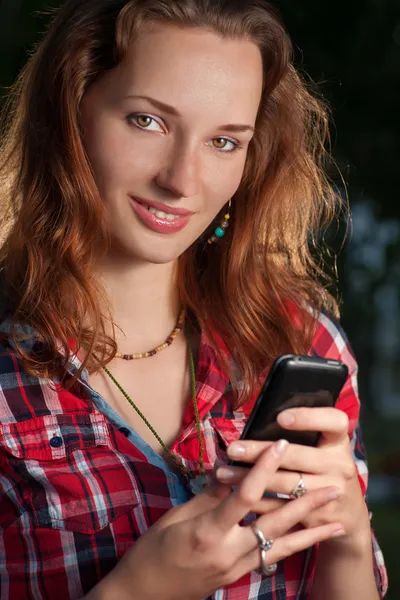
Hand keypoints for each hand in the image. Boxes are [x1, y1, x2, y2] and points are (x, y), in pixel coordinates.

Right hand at [100, 440, 343, 599]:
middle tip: (334, 487)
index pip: (245, 496)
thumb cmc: (153, 551)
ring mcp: (236, 568)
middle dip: (306, 504)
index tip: (281, 445)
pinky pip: (271, 559)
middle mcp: (228, 552)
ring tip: (338, 520)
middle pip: (275, 525)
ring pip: (281, 547)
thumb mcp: (177, 516)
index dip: (265, 468)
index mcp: (208, 532)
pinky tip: (309, 540)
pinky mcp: (238, 576)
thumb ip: (209, 495)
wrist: (144, 595)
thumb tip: (231, 468)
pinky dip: (292, 547)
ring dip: (311, 532)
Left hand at [219, 407, 370, 549]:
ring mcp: (331, 491)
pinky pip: (282, 508)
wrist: (347, 514)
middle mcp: (339, 465)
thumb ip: (303, 434)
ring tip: (223, 472)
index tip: (280, 417)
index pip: (334, 421)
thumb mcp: (323, 448)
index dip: (309, 418)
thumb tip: (260, 418)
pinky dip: (257, 502)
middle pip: (297, 455)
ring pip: (285, 483)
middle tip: (233, 449)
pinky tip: (234, 496)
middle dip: (260, 452)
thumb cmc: (324, 467)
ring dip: (250, 479)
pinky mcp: (319, 515)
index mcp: (339, 441)